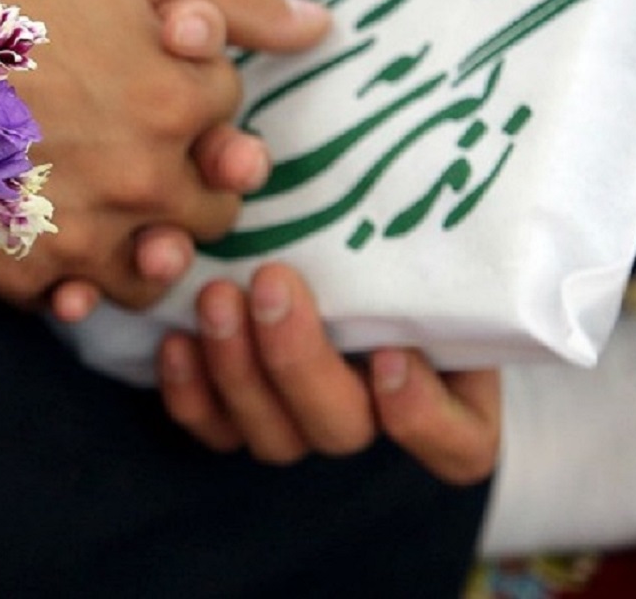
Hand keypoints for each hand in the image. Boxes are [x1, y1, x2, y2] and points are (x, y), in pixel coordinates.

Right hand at [0, 0, 329, 311]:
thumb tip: (315, 23)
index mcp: (178, 92)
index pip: (233, 108)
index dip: (194, 82)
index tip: (149, 64)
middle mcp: (143, 175)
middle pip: (218, 197)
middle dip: (193, 165)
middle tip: (137, 134)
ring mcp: (82, 233)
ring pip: (166, 263)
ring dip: (155, 233)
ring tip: (111, 194)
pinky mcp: (23, 271)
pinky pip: (90, 299)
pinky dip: (88, 278)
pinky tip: (63, 234)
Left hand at [157, 261, 499, 484]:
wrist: (333, 235)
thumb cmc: (399, 234)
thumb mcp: (429, 234)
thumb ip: (428, 239)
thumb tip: (418, 190)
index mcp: (449, 393)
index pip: (457, 445)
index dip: (424, 418)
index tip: (390, 354)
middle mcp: (373, 419)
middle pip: (340, 430)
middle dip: (298, 360)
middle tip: (271, 282)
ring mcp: (303, 424)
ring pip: (272, 437)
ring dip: (238, 369)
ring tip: (217, 296)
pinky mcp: (240, 417)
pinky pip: (213, 429)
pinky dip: (190, 392)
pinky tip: (177, 340)